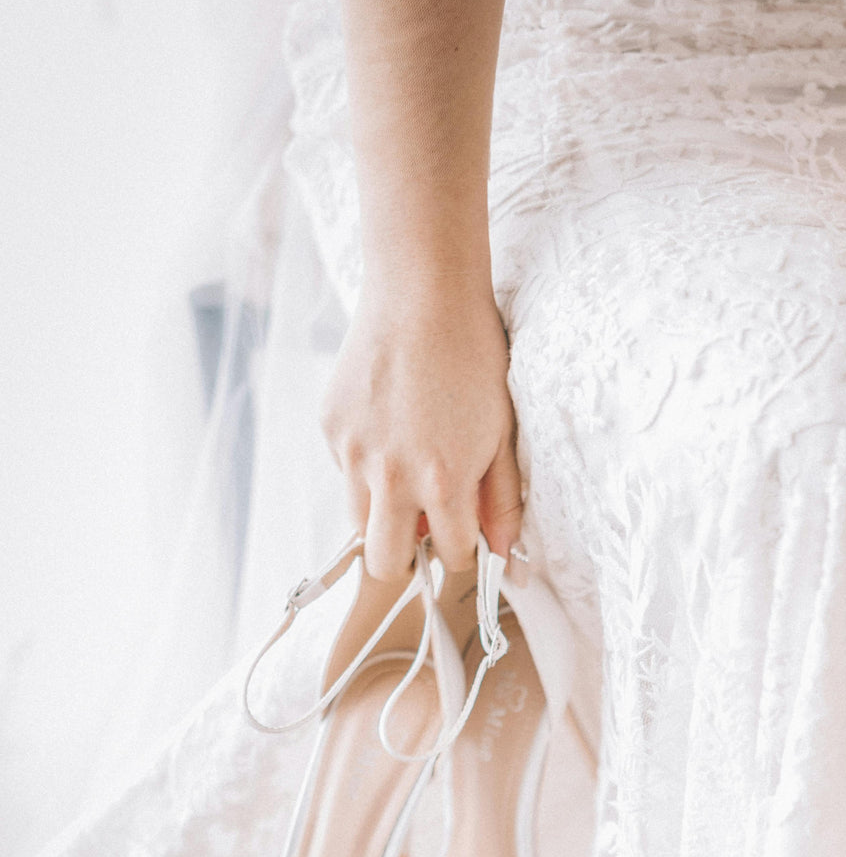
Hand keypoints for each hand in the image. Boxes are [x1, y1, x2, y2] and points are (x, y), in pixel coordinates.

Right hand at [321, 277, 522, 578]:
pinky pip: (345, 472)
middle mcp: (390, 478)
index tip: (465, 534)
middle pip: (385, 563)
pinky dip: (365, 465)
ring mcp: (352, 453)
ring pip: (359, 522)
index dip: (463, 550)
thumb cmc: (474, 359)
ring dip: (383, 513)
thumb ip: (502, 500)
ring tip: (407, 469)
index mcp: (443, 483)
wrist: (422, 293)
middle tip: (425, 526)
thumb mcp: (502, 433)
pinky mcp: (330, 427)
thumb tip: (504, 553)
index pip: (451, 557)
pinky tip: (388, 423)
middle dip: (408, 557)